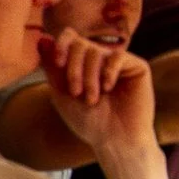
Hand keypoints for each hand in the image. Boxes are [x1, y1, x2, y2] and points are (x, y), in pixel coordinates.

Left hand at [39, 31, 157, 156]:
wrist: (115, 140)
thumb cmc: (88, 122)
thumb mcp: (61, 94)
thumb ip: (51, 67)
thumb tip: (42, 39)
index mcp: (81, 63)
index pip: (70, 37)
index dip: (61, 44)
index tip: (58, 62)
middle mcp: (100, 60)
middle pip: (80, 43)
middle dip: (74, 68)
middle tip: (77, 92)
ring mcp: (118, 63)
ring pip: (97, 51)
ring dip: (89, 77)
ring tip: (92, 99)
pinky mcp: (137, 67)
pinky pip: (117, 56)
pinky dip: (108, 72)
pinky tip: (108, 88)